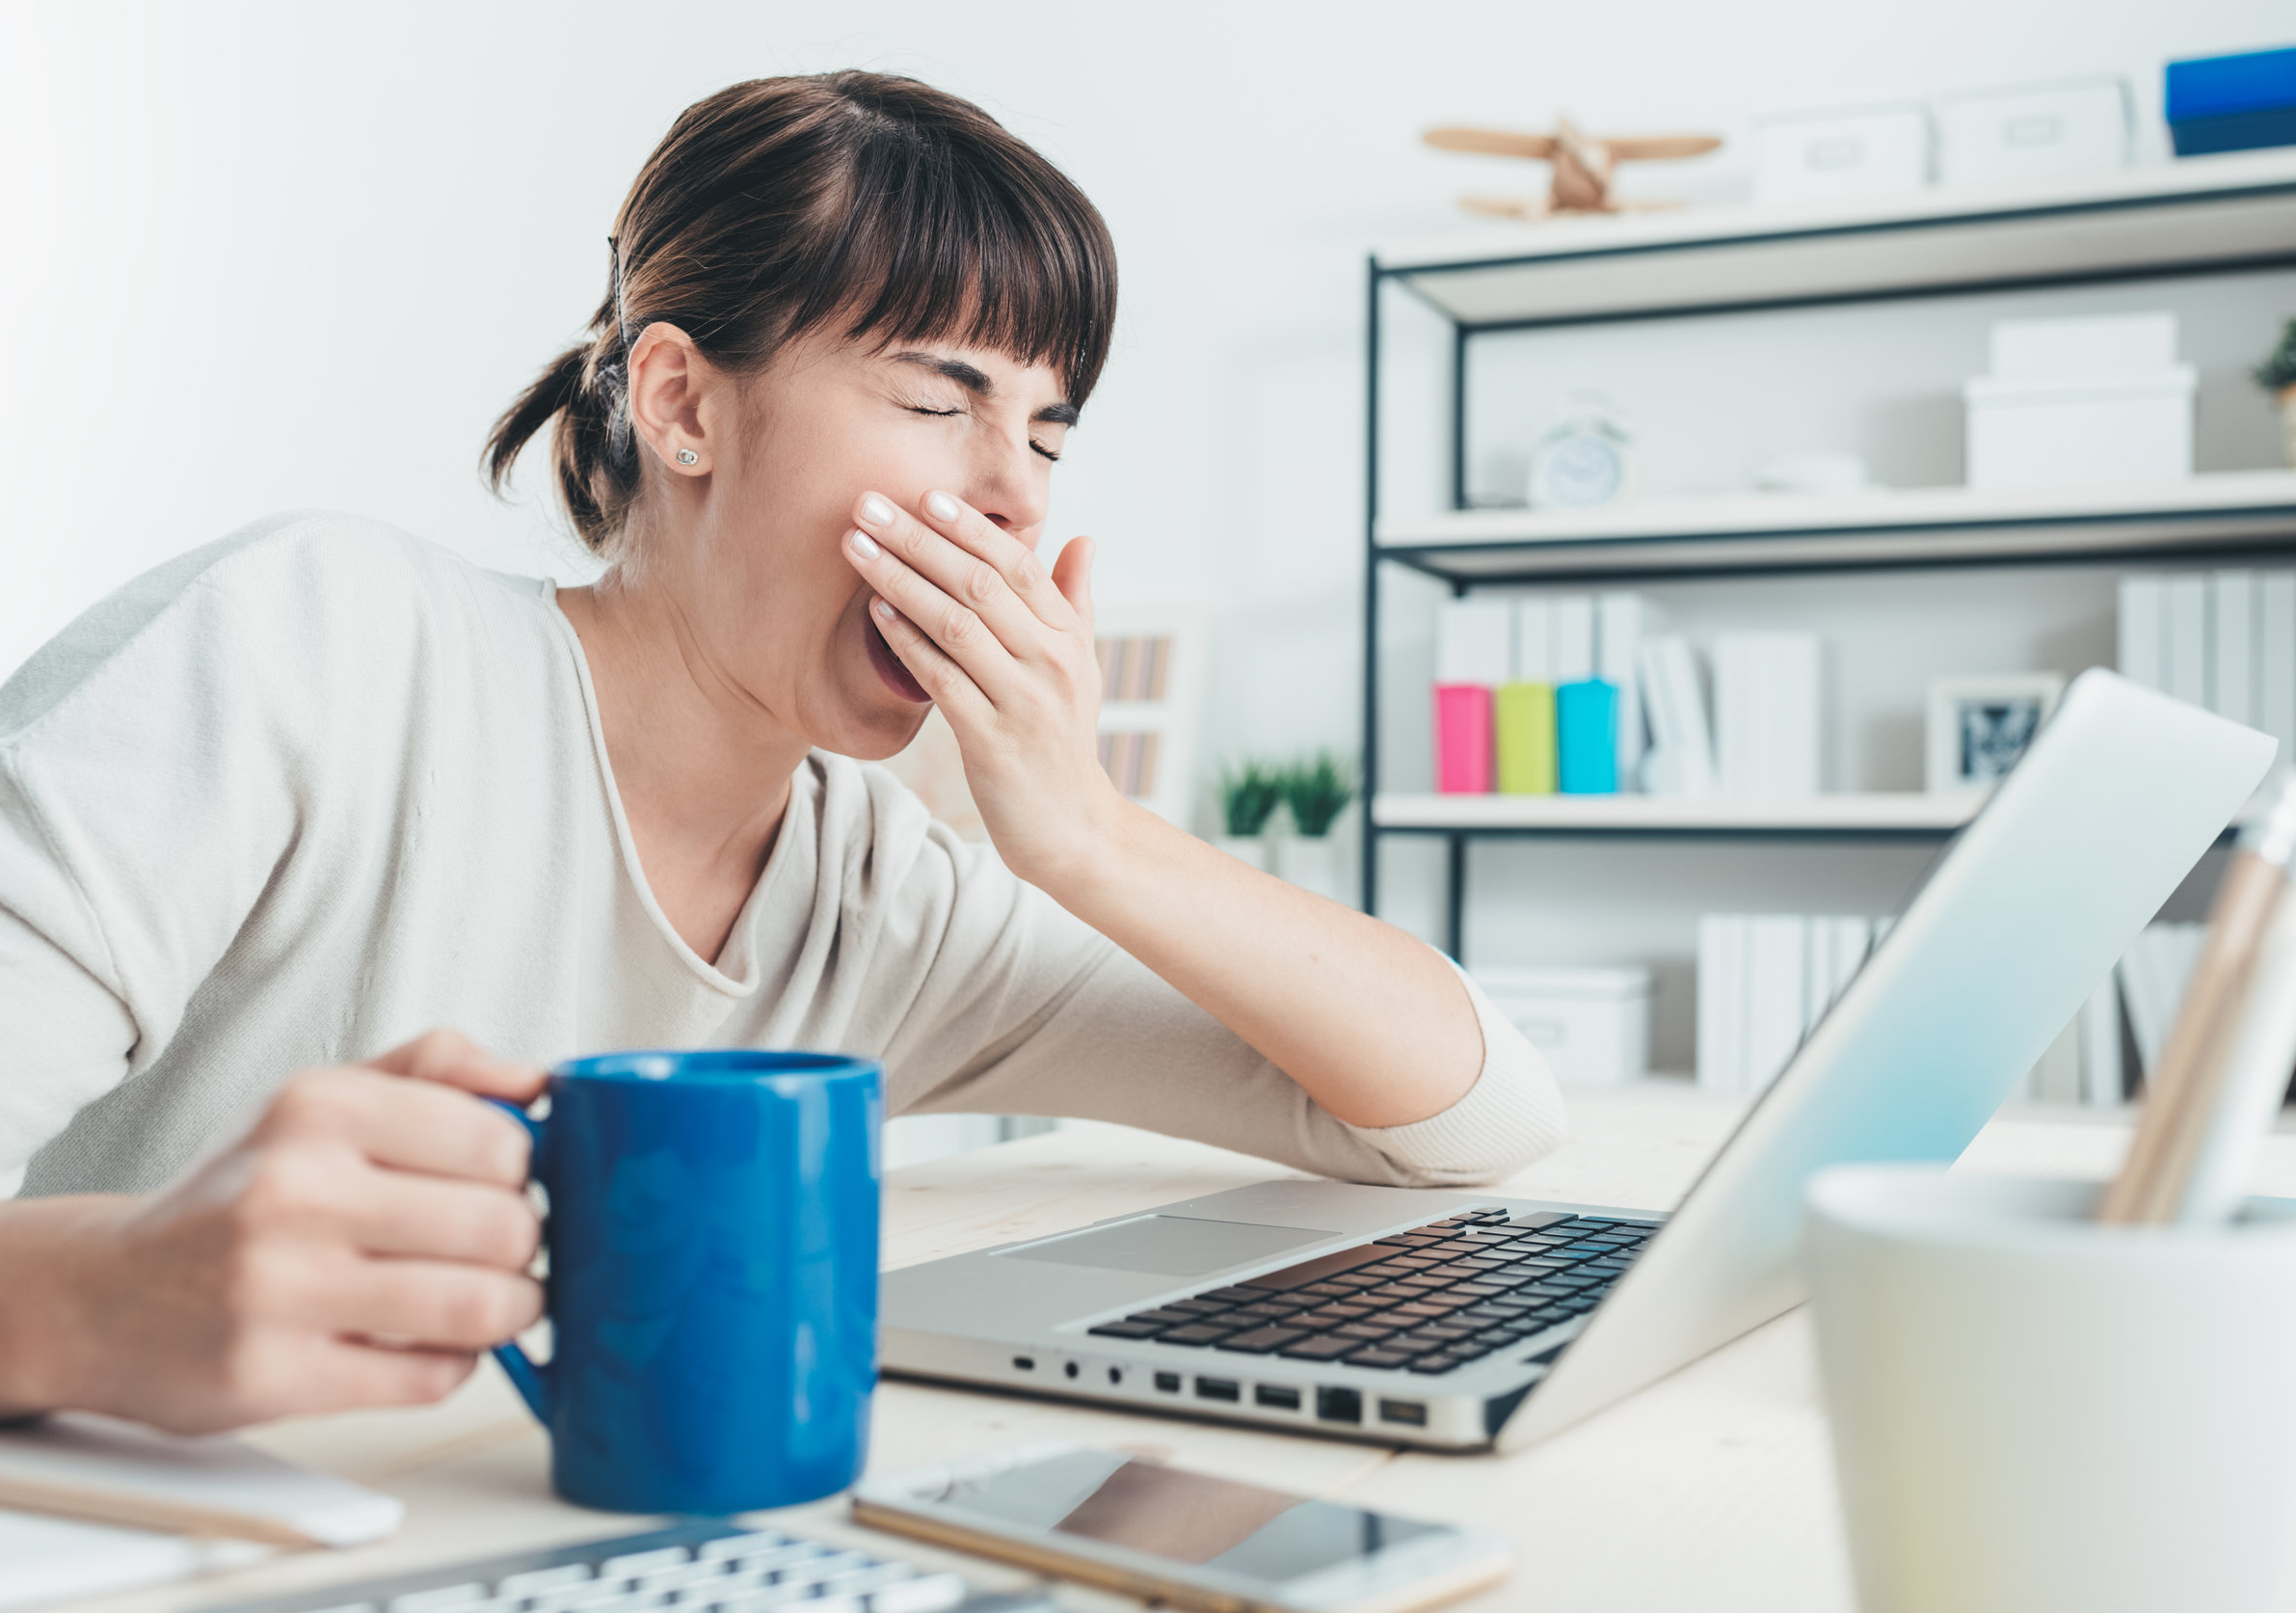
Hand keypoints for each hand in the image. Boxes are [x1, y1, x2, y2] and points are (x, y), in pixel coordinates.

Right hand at [37, 1031, 545, 1433]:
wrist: (101, 1295)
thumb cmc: (234, 1194)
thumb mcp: (320, 1101)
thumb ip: (433, 1071)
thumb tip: (537, 1081)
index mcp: (316, 1108)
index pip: (497, 1141)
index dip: (522, 1172)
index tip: (504, 1185)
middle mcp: (292, 1191)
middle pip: (499, 1227)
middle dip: (525, 1245)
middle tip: (506, 1250)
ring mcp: (278, 1289)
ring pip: (477, 1306)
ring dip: (510, 1309)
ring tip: (493, 1299)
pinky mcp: (272, 1377)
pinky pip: (428, 1377)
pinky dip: (453, 1363)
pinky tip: (426, 1342)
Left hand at [845, 488, 1129, 889]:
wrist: (1071, 827)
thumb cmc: (1063, 740)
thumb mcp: (1081, 668)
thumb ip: (1075, 602)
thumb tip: (1082, 541)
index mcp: (1068, 638)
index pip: (1019, 565)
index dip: (970, 528)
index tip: (924, 495)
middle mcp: (1050, 662)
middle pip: (980, 584)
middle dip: (919, 539)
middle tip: (868, 505)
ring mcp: (1023, 702)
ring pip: (955, 624)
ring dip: (899, 580)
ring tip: (855, 547)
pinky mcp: (992, 742)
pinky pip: (941, 680)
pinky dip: (906, 641)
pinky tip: (874, 612)